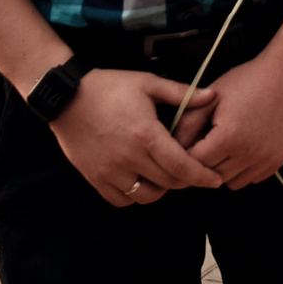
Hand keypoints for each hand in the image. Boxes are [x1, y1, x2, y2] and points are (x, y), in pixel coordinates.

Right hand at [49, 67, 224, 205]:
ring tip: (166, 175)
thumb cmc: (109, 86)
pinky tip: (141, 180)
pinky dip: (135, 196)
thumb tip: (212, 95)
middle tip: (193, 173)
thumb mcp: (147, 83)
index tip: (215, 180)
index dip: (202, 176)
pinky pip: (121, 199)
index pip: (182, 165)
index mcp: (146, 135)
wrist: (67, 96)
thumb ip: (181, 93)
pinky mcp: (95, 178)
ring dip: (162, 189)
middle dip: (186, 181)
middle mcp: (129, 158)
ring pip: (146, 196)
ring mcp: (110, 171)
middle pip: (168, 183)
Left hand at [182, 49, 282, 189]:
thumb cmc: (250, 80)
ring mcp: (266, 159)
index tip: (186, 145)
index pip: (195, 163)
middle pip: (212, 176)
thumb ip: (189, 121)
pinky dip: (244, 169)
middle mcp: (249, 153)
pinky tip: (243, 148)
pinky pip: (253, 178)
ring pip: (233, 183)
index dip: (186, 155)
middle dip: (203, 164)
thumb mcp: (213, 95)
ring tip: (225, 147)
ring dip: (224, 170)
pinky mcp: (279, 160)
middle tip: (203, 145)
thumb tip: (172, 143)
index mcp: (229, 136)